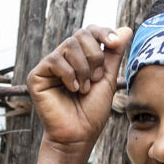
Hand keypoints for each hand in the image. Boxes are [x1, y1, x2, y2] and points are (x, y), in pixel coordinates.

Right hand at [27, 25, 132, 153]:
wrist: (78, 134)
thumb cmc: (92, 111)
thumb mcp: (107, 78)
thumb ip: (114, 54)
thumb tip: (127, 29)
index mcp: (80, 57)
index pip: (90, 31)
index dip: (103, 32)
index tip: (115, 43)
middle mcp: (64, 58)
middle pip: (80, 34)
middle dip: (94, 55)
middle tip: (96, 79)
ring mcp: (49, 66)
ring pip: (69, 45)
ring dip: (83, 69)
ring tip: (83, 89)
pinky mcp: (36, 75)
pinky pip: (55, 59)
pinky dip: (68, 74)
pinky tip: (72, 89)